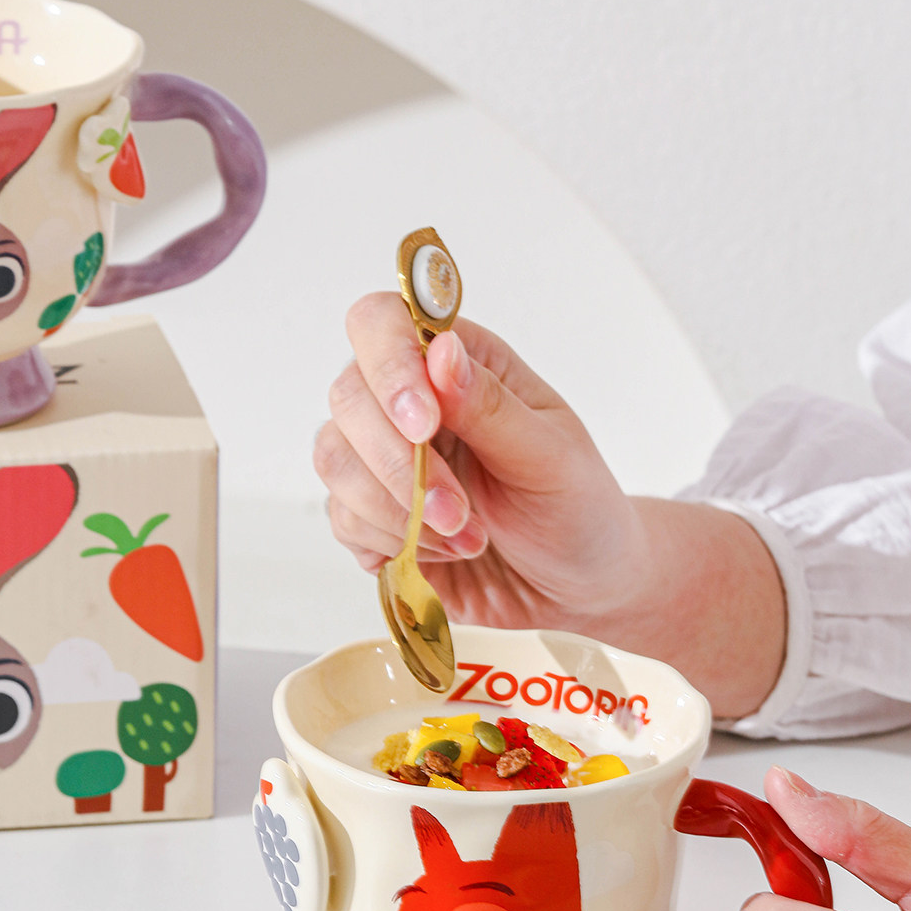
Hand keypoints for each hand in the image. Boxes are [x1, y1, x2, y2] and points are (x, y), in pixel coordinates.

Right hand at [314, 293, 785, 715]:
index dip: (388, 365)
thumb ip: (490, 406)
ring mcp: (382, 459)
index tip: (424, 425)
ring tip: (463, 538)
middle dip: (399, 466)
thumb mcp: (550, 455)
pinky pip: (342, 519)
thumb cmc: (576, 508)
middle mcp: (409, 402)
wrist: (577, 587)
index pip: (382, 323)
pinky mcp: (371, 516)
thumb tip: (440, 350)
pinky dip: (391, 542)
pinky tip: (443, 554)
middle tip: (459, 512)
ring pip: (334, 460)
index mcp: (457, 364)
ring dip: (395, 511)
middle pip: (348, 396)